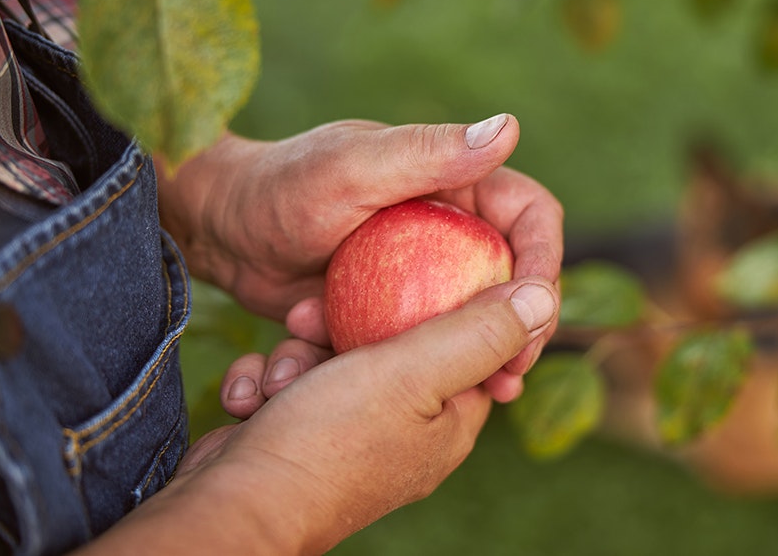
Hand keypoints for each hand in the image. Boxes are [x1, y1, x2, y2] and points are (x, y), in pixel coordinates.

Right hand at [80, 278, 558, 554]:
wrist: (232, 507)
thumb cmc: (330, 439)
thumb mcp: (416, 371)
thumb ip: (482, 331)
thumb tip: (545, 296)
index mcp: (449, 422)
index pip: (467, 345)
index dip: (435, 300)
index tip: (400, 270)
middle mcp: (406, 434)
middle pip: (389, 345)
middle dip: (343, 325)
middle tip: (308, 315)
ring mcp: (350, 439)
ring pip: (331, 361)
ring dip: (296, 356)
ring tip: (276, 375)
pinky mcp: (299, 438)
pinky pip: (292, 387)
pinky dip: (267, 383)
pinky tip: (251, 393)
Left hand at [156, 114, 563, 401]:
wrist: (220, 231)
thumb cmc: (281, 186)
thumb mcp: (352, 168)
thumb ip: (430, 153)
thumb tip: (511, 128)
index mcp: (454, 183)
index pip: (528, 215)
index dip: (545, 259)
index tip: (536, 308)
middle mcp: (447, 227)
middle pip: (511, 277)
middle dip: (523, 324)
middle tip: (514, 370)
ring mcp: (421, 271)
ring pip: (475, 319)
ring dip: (485, 356)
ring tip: (489, 393)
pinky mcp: (393, 309)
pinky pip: (427, 342)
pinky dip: (429, 366)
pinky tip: (430, 394)